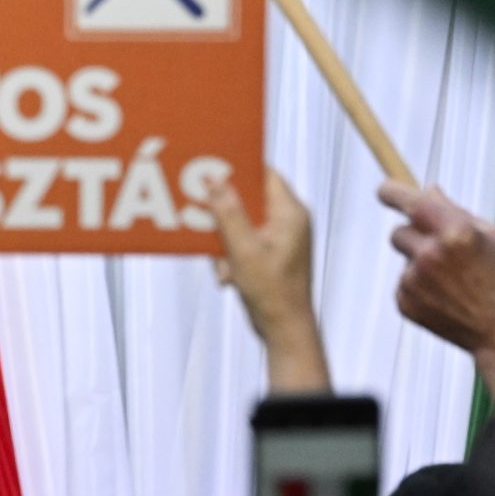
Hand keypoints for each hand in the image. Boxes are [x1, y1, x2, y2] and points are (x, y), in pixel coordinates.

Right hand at [209, 168, 330, 392]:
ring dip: (225, 236)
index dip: (238, 167)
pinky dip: (230, 251)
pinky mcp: (270, 250)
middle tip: (203, 211)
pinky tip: (228, 272)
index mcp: (291, 214)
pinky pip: (243, 237)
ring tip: (222, 258)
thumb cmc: (273, 294)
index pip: (264, 173)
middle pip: (249, 196)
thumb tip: (215, 182)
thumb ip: (229, 214)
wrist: (285, 330)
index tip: (211, 165)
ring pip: (241, 218)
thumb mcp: (244, 251)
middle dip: (224, 210)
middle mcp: (288, 220)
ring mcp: (280, 236)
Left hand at [379, 180, 494, 404]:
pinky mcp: (405, 303)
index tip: (385, 190)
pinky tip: (447, 300)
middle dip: (416, 237)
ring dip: (420, 263)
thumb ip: (456, 210)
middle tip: (443, 254)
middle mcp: (430, 254)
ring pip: (404, 259)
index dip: (392, 192)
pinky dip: (419, 288)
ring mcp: (415, 281)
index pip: (409, 202)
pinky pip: (403, 284)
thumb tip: (428, 190)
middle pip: (399, 232)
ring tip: (454, 283)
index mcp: (456, 232)